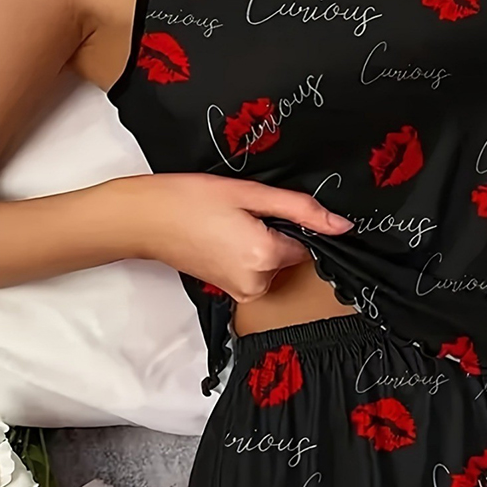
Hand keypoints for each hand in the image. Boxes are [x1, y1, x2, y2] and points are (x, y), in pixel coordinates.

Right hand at [117, 174, 351, 302]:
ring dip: (261, 243)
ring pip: (274, 262)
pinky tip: (223, 238)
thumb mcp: (251, 194)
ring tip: (228, 225)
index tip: (265, 209)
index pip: (308, 242)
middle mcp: (258, 284)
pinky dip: (249, 254)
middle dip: (276, 232)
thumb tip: (343, 227)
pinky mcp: (230, 292)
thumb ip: (302, 210)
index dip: (292, 222)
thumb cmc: (191, 199)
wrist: (143, 219)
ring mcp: (242, 292)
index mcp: (266, 258)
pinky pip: (257, 271)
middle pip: (290, 254)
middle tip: (242, 214)